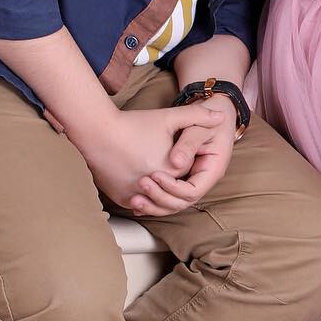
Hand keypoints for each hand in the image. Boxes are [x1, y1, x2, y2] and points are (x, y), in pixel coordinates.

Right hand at [78, 105, 225, 213]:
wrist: (97, 132)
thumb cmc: (133, 124)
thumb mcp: (168, 117)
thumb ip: (197, 116)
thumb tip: (223, 117)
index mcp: (172, 169)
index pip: (187, 172)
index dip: (184, 161)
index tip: (177, 151)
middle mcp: (156, 187)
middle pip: (173, 188)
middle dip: (173, 179)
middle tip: (169, 166)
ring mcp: (138, 195)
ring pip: (156, 200)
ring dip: (160, 193)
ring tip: (158, 178)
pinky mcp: (122, 199)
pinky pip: (139, 203)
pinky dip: (144, 197)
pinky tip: (145, 186)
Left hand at [138, 95, 238, 215]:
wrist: (212, 110)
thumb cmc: (208, 117)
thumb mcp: (200, 126)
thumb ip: (189, 143)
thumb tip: (176, 163)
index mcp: (212, 169)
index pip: (193, 191)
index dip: (173, 188)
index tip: (156, 175)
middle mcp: (201, 180)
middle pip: (181, 202)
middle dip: (160, 198)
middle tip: (141, 184)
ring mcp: (190, 181)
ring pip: (172, 204)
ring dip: (153, 205)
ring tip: (133, 199)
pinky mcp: (180, 179)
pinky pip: (166, 195)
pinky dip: (151, 201)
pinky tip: (135, 202)